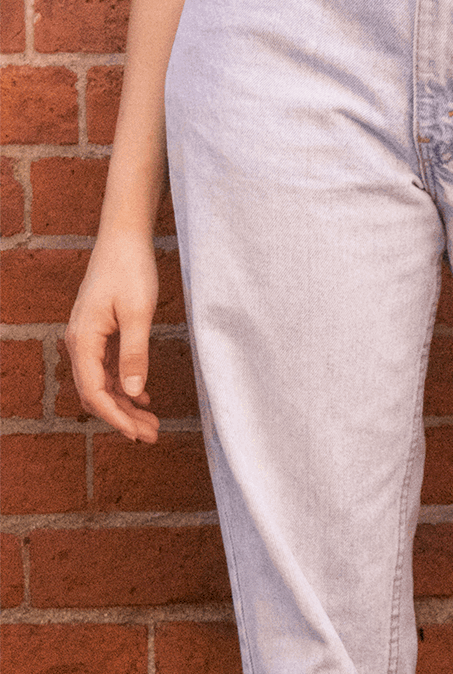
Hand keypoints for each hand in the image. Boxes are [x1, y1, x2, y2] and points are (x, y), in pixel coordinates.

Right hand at [65, 232, 160, 442]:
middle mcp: (79, 342)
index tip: (139, 434)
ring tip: (152, 422)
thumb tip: (132, 393)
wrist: (124, 238)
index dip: (117, 418)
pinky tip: (143, 397)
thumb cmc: (130, 270)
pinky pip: (106, 369)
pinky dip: (123, 386)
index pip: (94, 392)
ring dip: (125, 405)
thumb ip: (135, 355)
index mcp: (83, 340)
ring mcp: (87, 338)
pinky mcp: (98, 333)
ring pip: (101, 384)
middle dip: (122, 417)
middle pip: (96, 393)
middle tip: (153, 435)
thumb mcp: (139, 314)